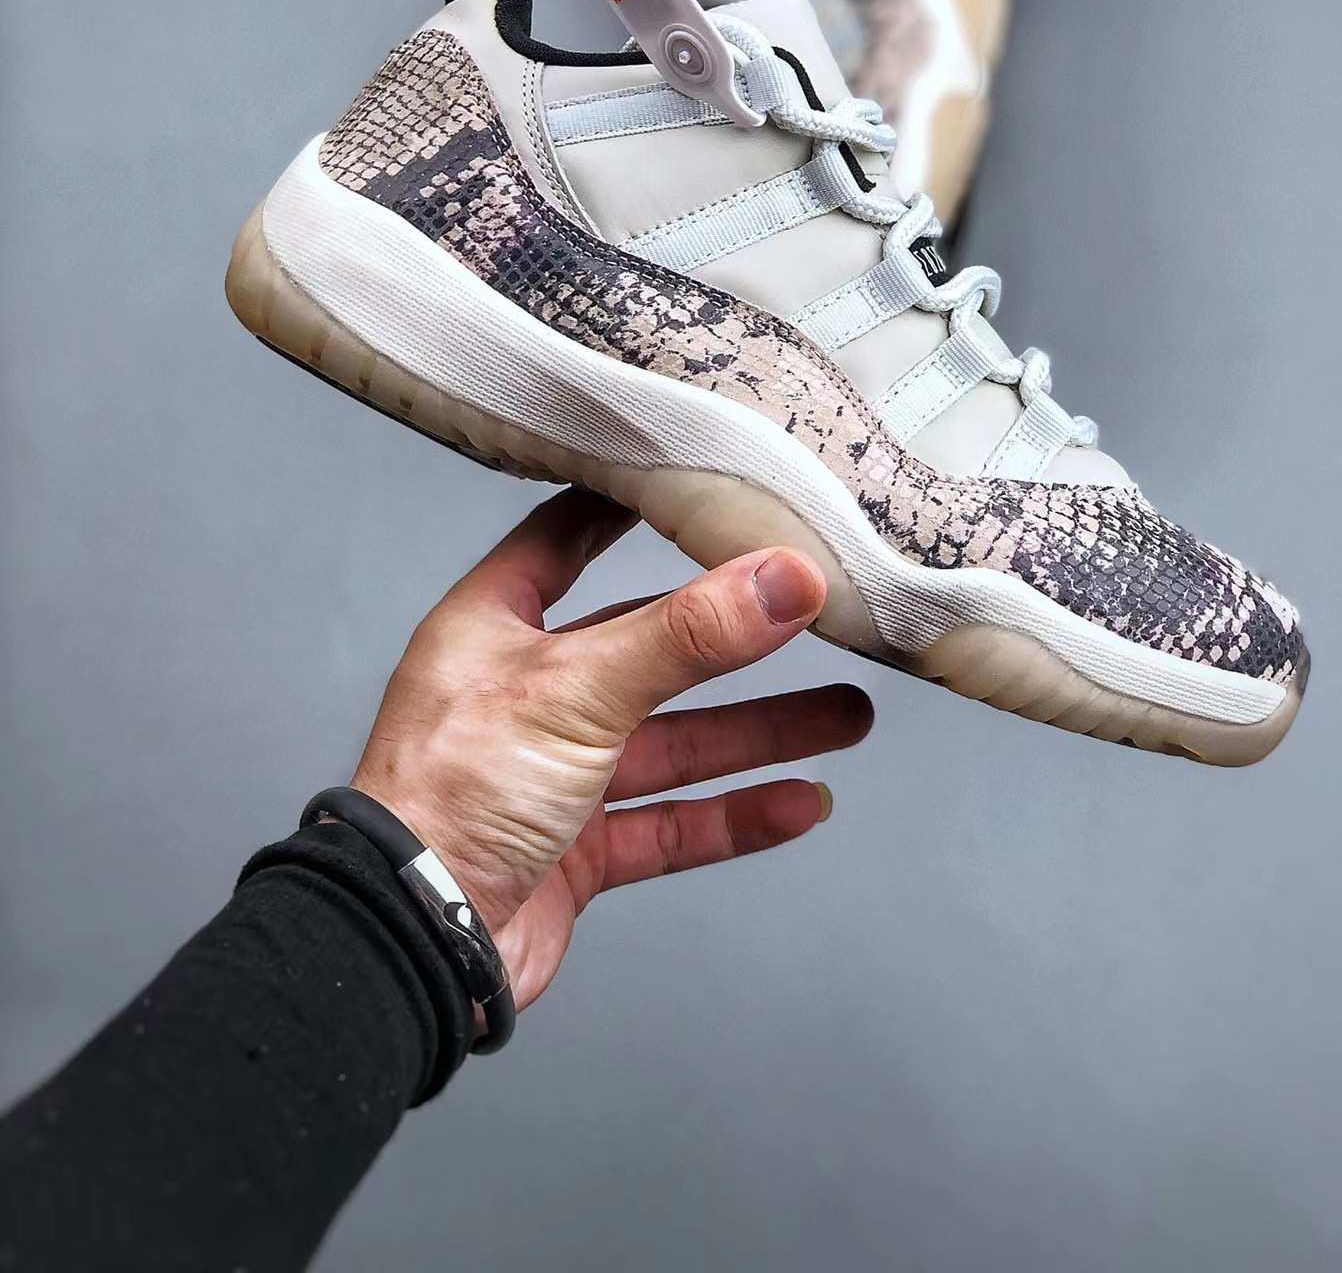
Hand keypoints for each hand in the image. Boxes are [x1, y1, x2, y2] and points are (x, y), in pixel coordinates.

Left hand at [352, 487, 872, 1011]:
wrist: (414, 942)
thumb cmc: (454, 792)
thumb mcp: (578, 688)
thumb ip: (687, 635)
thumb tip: (785, 578)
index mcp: (496, 627)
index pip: (564, 538)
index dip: (627, 507)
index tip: (695, 482)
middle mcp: (525, 693)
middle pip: (648, 650)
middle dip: (735, 641)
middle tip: (815, 618)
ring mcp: (553, 776)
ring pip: (675, 743)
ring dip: (758, 733)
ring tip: (846, 718)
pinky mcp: (578, 851)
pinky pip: (673, 823)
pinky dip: (736, 815)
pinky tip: (801, 804)